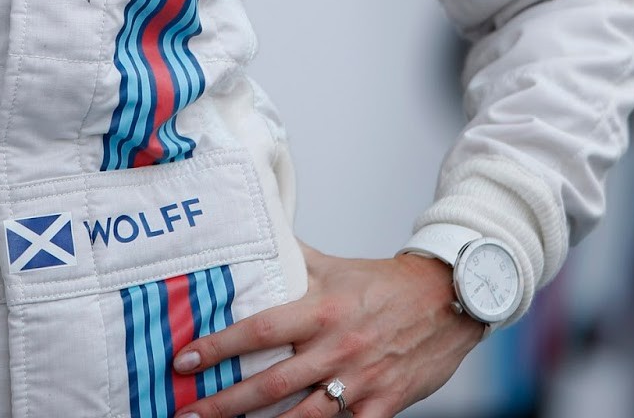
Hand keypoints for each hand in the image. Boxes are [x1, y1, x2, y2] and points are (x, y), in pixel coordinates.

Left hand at [171, 240, 485, 416]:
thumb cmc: (386, 283)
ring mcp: (360, 381)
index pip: (260, 329)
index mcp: (322, 309)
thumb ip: (295, 257)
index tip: (185, 360)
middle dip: (224, 403)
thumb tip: (260, 233)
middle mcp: (336, 347)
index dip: (220, 346)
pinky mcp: (383, 406)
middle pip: (270, 384)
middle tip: (187, 414)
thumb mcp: (337, 266)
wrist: (447, 298)